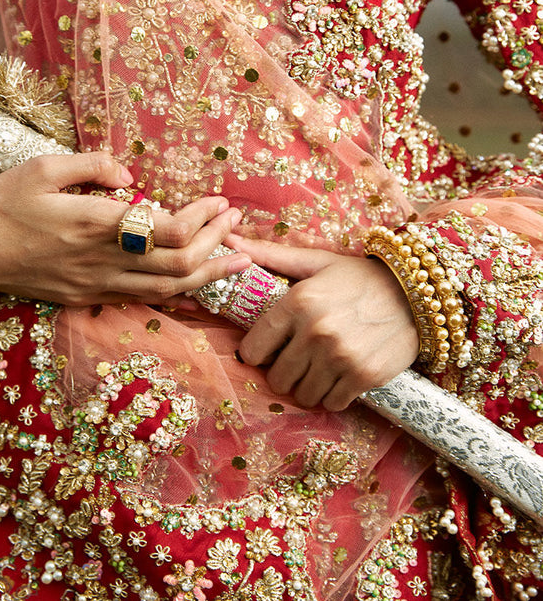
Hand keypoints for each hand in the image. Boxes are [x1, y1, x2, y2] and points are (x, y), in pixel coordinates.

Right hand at [0, 152, 250, 306]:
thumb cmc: (2, 203)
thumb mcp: (43, 167)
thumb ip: (92, 166)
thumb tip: (133, 177)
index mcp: (95, 224)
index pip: (168, 231)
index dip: (202, 219)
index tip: (219, 202)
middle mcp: (102, 260)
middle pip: (178, 266)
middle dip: (216, 245)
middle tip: (237, 226)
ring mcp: (96, 285)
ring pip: (166, 290)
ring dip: (208, 275)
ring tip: (239, 261)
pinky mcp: (87, 298)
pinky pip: (142, 299)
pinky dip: (177, 292)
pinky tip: (195, 283)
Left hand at [229, 237, 418, 410]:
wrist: (416, 294)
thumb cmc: (359, 277)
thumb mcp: (315, 262)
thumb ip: (270, 256)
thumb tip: (229, 241)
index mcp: (298, 301)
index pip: (254, 349)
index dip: (257, 353)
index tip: (268, 350)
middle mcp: (316, 331)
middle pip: (277, 378)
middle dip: (285, 371)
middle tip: (300, 358)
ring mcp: (340, 356)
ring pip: (302, 395)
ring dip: (309, 386)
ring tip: (322, 366)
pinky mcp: (363, 377)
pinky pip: (331, 404)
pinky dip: (333, 395)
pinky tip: (342, 375)